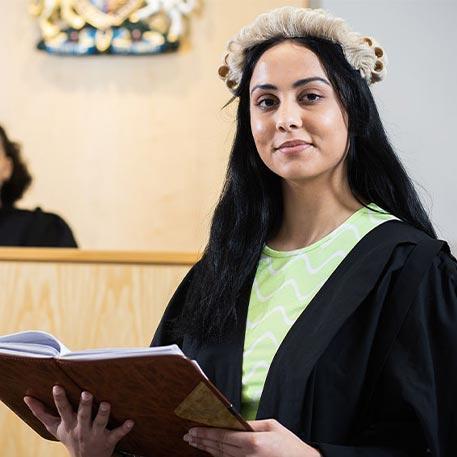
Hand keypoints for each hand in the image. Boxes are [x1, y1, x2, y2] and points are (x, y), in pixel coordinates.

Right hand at [24, 385, 133, 456]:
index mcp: (69, 424)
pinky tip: (131, 422)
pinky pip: (117, 434)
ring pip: (100, 423)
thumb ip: (41, 413)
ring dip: (104, 414)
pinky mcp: (109, 440)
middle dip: (84, 405)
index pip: (63, 410)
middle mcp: (82, 429)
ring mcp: (96, 434)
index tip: (57, 386)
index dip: (60, 399)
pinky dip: (124, 428)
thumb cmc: (70, 436)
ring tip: (106, 403)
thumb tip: (26, 398)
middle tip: (87, 393)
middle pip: (83, 416)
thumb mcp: (54, 428)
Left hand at [183, 419, 320, 456]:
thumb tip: (234, 422)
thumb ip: (251, 424)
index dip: (206, 433)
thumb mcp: (271, 426)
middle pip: (218, 448)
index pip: (223, 437)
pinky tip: (210, 452)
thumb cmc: (289, 444)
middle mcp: (247, 456)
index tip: (194, 429)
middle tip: (188, 435)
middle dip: (202, 441)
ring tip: (194, 443)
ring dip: (206, 449)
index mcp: (253, 442)